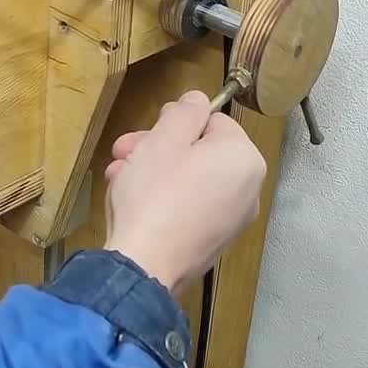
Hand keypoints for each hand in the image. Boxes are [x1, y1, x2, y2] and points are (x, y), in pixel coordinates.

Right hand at [103, 90, 266, 294]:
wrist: (144, 266)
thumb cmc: (155, 195)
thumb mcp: (165, 138)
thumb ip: (185, 111)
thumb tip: (196, 100)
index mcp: (244, 159)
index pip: (212, 121)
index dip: (175, 122)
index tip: (145, 131)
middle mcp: (248, 191)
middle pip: (199, 154)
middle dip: (158, 149)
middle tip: (123, 153)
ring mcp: (231, 222)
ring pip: (189, 182)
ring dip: (153, 174)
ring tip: (119, 178)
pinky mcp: (210, 245)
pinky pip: (188, 210)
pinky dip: (163, 202)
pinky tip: (132, 204)